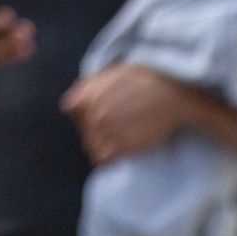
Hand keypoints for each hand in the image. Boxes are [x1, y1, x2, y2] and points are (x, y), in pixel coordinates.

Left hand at [61, 65, 194, 165]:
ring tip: (119, 138)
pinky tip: (119, 152)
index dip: (88, 115)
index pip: (75, 115)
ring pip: (91, 148)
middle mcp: (94, 115)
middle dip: (95, 131)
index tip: (105, 114)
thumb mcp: (110, 75)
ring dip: (101, 146)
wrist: (171, 94)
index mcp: (88, 96)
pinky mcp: (122, 148)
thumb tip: (65, 108)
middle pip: (84, 132)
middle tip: (117, 127)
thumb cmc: (143, 81)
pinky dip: (107, 159)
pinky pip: (102, 160)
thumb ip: (85, 90)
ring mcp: (107, 132)